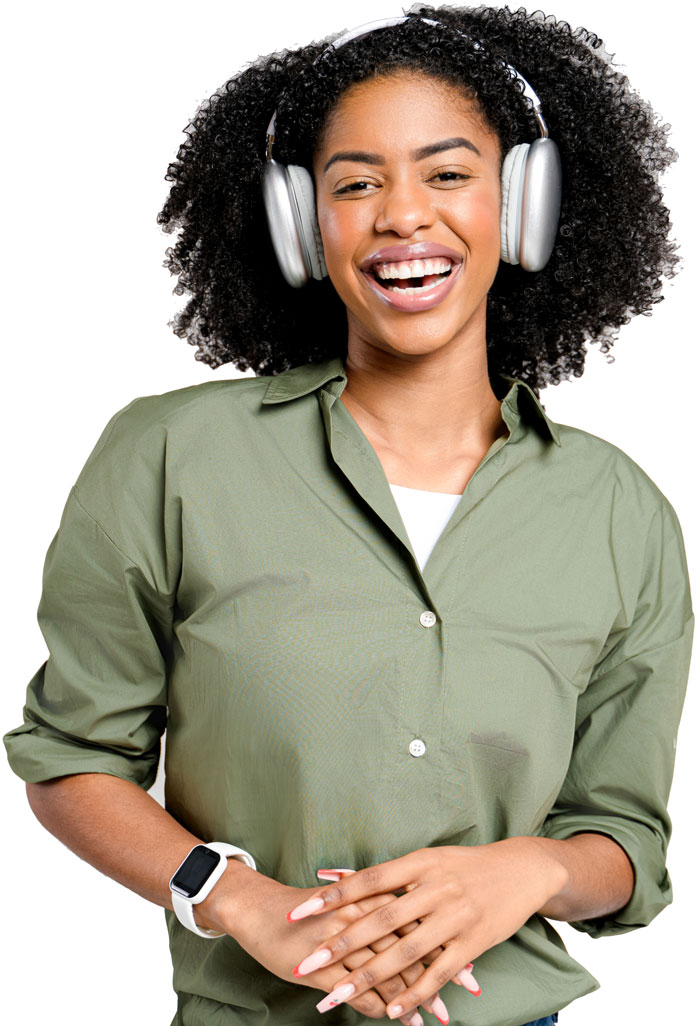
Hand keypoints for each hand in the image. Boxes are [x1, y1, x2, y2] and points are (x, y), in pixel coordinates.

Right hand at [198, 861, 456, 1021]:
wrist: (257, 909)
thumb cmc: (306, 907)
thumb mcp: (345, 898)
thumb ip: (376, 906)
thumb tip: (411, 917)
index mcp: (369, 893)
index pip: (417, 915)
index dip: (444, 935)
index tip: (472, 954)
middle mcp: (359, 914)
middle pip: (409, 943)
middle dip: (440, 968)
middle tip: (468, 988)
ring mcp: (340, 940)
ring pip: (388, 972)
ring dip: (416, 996)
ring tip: (439, 1015)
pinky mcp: (323, 965)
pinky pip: (359, 992)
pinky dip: (382, 1008)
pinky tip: (399, 1020)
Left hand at [286, 840, 566, 1019]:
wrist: (521, 869)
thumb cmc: (464, 864)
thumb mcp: (426, 859)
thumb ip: (383, 874)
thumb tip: (330, 875)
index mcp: (419, 864)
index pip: (368, 880)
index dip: (333, 897)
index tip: (299, 912)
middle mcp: (434, 889)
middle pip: (379, 920)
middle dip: (339, 945)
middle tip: (304, 964)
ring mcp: (454, 917)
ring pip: (404, 952)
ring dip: (368, 978)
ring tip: (336, 997)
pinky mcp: (473, 943)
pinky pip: (439, 972)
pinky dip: (415, 994)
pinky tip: (391, 1012)